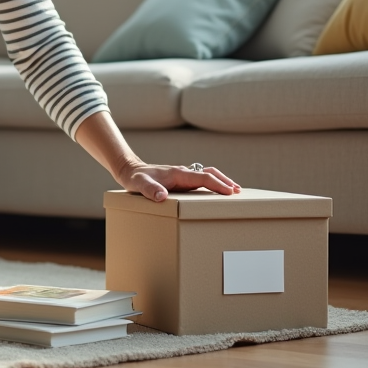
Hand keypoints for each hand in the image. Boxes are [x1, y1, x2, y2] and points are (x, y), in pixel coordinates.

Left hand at [116, 160, 240, 202]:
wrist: (130, 171)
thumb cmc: (135, 178)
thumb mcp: (139, 184)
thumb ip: (149, 189)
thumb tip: (162, 196)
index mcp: (178, 173)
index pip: (203, 178)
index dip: (217, 184)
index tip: (230, 192)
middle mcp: (183, 172)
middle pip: (210, 173)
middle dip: (224, 181)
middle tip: (238, 192)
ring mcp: (183, 175)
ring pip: (207, 175)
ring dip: (221, 181)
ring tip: (234, 191)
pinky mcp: (181, 179)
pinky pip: (201, 180)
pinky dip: (212, 183)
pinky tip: (215, 191)